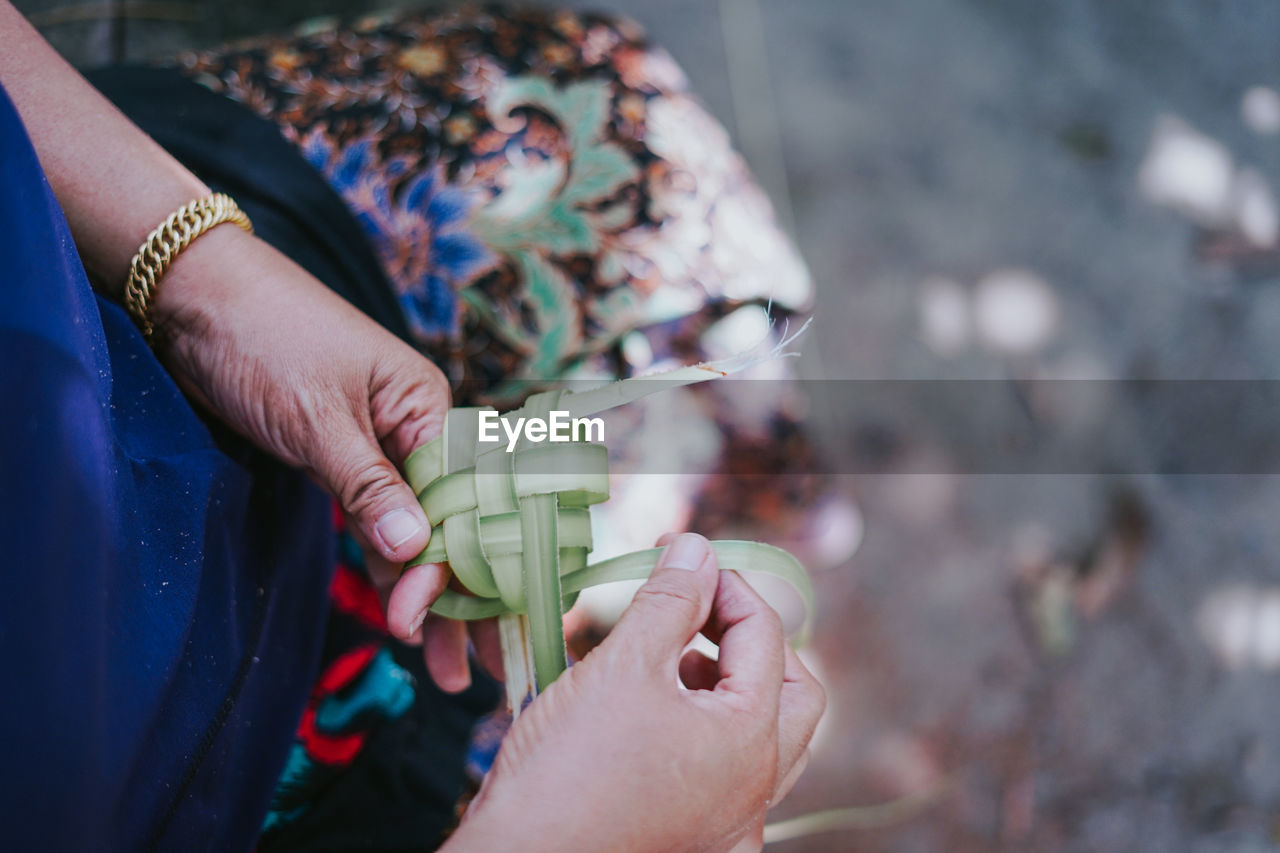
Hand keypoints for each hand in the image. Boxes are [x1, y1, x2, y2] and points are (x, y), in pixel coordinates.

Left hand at [152, 226, 497, 690]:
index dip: (453, 567)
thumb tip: (417, 555)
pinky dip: (389, 566)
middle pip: (456, 524)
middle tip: (472, 672)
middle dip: (464, 599)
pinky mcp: (345, 460)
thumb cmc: (266, 338)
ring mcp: (382, 448)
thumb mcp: (318, 418)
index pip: (464, 501)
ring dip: (429, 595)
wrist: (197, 295)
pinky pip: (380, 523)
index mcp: (427, 408)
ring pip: (419, 532)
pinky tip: (405, 610)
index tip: (423, 620)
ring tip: (444, 666)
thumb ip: (368, 488)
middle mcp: (417, 430)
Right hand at [446, 533, 825, 852]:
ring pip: (765, 741)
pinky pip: (730, 780)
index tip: (676, 559)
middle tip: (701, 612)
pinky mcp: (696, 840)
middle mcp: (754, 790)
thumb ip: (670, 600)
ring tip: (675, 661)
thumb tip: (697, 549)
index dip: (723, 584)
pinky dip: (710, 736)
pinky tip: (662, 718)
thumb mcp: (622, 666)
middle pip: (793, 692)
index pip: (764, 635)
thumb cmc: (567, 769)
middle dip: (751, 640)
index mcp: (750, 740)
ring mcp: (730, 824)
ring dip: (732, 689)